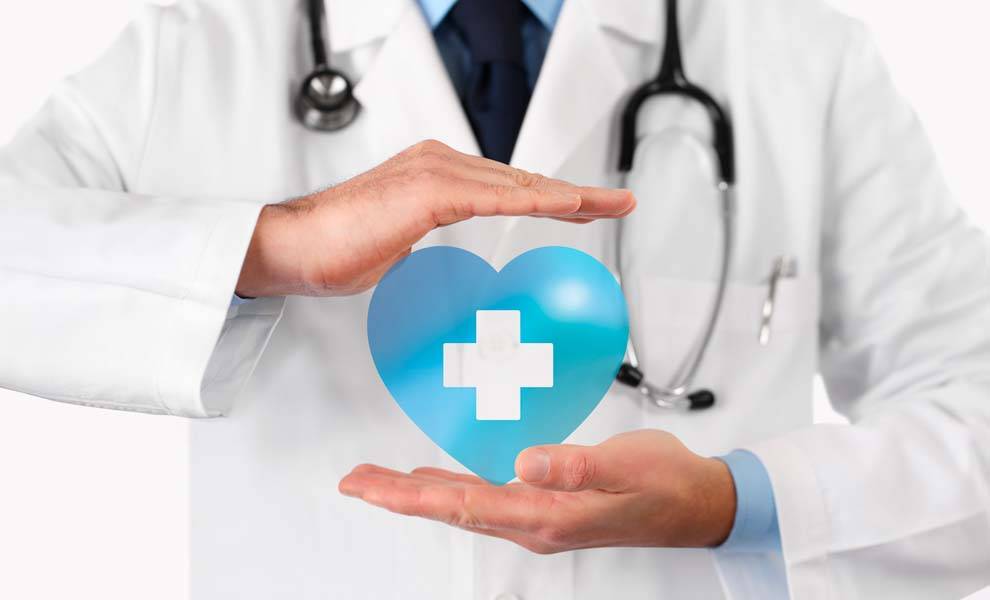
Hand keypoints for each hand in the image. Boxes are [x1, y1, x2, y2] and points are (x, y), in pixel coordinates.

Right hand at [235, 140, 635, 296]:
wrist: (294, 249)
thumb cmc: (337, 251)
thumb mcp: (401, 248)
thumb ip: (429, 244)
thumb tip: (442, 262)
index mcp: (436, 176)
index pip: (509, 186)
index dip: (552, 197)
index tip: (588, 209)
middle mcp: (441, 164)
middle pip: (524, 179)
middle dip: (577, 194)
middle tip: (619, 203)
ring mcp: (435, 172)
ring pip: (519, 183)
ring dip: (570, 196)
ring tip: (611, 206)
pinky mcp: (428, 191)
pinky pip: (496, 197)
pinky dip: (537, 201)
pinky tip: (570, 207)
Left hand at [338, 430, 735, 552]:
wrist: (697, 504)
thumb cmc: (667, 486)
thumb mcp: (629, 470)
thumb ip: (577, 467)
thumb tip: (524, 462)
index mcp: (547, 516)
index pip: (464, 506)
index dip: (410, 497)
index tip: (368, 487)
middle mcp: (534, 522)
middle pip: (451, 509)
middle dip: (397, 496)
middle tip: (352, 482)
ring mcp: (539, 516)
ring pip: (463, 504)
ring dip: (416, 493)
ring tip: (377, 480)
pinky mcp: (546, 504)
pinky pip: (485, 497)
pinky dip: (450, 487)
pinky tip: (434, 478)